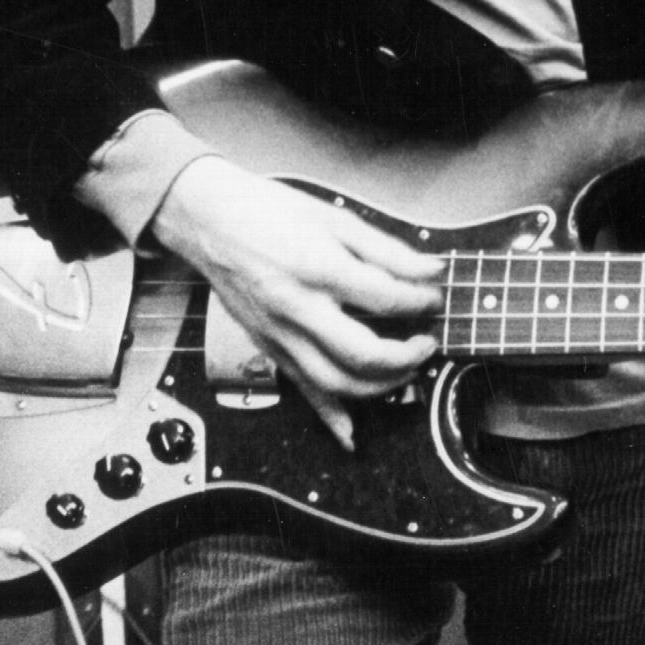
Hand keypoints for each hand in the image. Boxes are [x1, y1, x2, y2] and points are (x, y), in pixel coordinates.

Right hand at [147, 156, 444, 447]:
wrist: (209, 220)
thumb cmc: (269, 211)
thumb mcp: (334, 217)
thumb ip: (385, 249)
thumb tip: (431, 270)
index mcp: (318, 268)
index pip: (386, 299)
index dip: (421, 302)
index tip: (435, 297)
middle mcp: (298, 308)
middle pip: (363, 354)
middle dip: (407, 356)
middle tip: (427, 342)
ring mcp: (279, 334)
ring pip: (335, 383)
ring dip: (380, 387)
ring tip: (405, 370)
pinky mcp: (267, 347)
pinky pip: (301, 390)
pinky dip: (329, 416)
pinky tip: (351, 433)